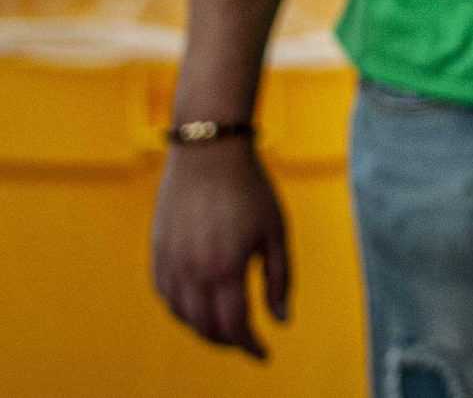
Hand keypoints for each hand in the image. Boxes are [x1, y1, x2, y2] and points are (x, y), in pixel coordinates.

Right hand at [152, 140, 291, 360]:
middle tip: (247, 341)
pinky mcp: (157, 252)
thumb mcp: (275, 232)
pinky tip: (200, 305)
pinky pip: (166, 295)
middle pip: (205, 327)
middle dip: (228, 341)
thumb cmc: (251, 189)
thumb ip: (279, 279)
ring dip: (203, 328)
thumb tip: (280, 320)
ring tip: (227, 326)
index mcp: (225, 268)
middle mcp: (191, 271)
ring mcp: (169, 262)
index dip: (249, 346)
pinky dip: (183, 309)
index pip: (234, 326)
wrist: (208, 153)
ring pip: (182, 315)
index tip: (263, 354)